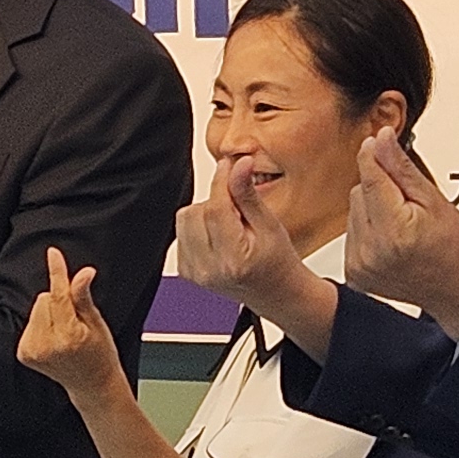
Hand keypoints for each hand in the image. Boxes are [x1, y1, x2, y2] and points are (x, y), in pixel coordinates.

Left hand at [14, 246, 125, 398]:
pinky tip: (54, 339)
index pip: (58, 296)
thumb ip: (83, 297)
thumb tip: (83, 273)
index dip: (57, 272)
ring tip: (64, 333)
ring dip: (49, 314)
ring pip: (36, 309)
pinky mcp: (23, 353)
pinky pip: (29, 322)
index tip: (53, 253)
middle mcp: (46, 345)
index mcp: (68, 337)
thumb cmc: (99, 354)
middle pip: (44, 298)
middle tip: (74, 322)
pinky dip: (41, 325)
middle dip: (58, 303)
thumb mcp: (97, 323)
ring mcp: (32, 351)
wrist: (91, 384)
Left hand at [174, 155, 310, 315]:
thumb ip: (248, 195)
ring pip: (184, 220)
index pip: (215, 208)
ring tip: (229, 225)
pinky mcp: (186, 271)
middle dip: (216, 202)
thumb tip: (239, 165)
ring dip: (205, 213)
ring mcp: (195, 273)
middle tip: (238, 210)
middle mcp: (209, 270)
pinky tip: (219, 236)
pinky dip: (197, 227)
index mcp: (233, 260)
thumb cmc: (277, 262)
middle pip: (195, 212)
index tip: (229, 165)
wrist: (275, 292)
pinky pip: (181, 233)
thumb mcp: (270, 226)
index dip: (221, 181)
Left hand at [344, 130, 458, 335]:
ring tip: (403, 224)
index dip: (374, 154)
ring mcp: (361, 265)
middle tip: (409, 204)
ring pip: (353, 211)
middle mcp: (372, 251)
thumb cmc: (456, 249)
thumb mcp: (435, 200)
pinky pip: (352, 233)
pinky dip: (369, 229)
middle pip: (359, 192)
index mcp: (395, 231)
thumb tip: (382, 137)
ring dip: (374, 209)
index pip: (370, 177)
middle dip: (381, 188)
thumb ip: (402, 168)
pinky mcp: (355, 273)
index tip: (379, 139)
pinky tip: (391, 238)